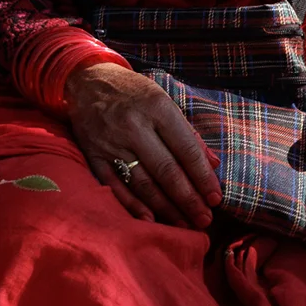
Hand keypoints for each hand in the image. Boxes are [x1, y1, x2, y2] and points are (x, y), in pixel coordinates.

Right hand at [67, 62, 221, 227]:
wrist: (88, 81)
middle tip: (205, 219)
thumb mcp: (165, 101)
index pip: (187, 149)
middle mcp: (135, 127)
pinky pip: (114, 186)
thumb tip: (214, 163)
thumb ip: (189, 133)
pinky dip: (132, 205)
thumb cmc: (135, 93)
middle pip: (166, 170)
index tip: (216, 198)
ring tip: (184, 224)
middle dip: (188, 198)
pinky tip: (150, 220)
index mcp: (158, 109)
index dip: (203, 177)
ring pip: (142, 182)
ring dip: (165, 207)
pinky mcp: (93, 155)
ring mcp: (111, 143)